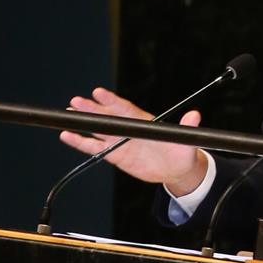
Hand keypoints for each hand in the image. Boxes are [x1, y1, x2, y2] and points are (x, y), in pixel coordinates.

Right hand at [59, 87, 207, 195]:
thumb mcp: (186, 140)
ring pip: (98, 130)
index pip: (125, 109)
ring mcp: (120, 141)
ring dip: (84, 122)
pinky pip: (94, 147)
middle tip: (76, 101)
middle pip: (108, 116)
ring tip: (68, 114)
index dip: (112, 101)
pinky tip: (67, 136)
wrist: (175, 169)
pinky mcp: (114, 154)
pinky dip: (81, 142)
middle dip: (92, 109)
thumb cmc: (181, 151)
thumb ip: (187, 127)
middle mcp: (129, 129)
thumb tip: (195, 115)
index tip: (99, 93)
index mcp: (143, 122)